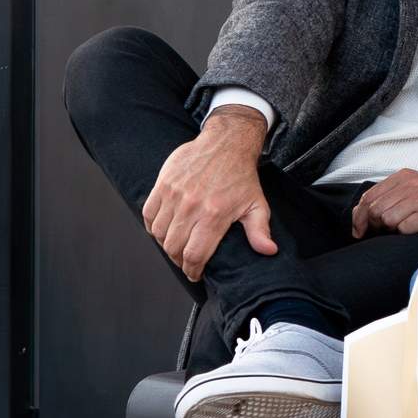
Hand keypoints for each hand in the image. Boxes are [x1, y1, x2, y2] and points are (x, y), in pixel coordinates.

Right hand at [142, 106, 275, 281]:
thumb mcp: (256, 204)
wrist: (226, 144)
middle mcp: (191, 206)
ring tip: (176, 246)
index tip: (195, 274)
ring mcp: (174, 194)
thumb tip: (268, 251)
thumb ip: (259, 231)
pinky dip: (153, 226)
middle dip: (179, 260)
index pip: (194, 254)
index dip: (192, 270)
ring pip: (159, 232)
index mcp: (214, 215)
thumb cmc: (241, 176)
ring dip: (165, 244)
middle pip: (173, 247)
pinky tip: (163, 230)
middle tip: (186, 262)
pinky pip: (148, 214)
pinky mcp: (163, 184)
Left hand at [351, 170, 417, 239]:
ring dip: (392, 230)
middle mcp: (412, 183)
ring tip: (405, 227)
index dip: (359, 217)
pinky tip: (417, 229)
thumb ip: (387, 197)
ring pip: (388, 220)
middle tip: (383, 232)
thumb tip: (359, 214)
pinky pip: (405, 228)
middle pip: (376, 210)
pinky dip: (407, 233)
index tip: (359, 230)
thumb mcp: (413, 191)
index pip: (369, 196)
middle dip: (375, 226)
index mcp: (404, 176)